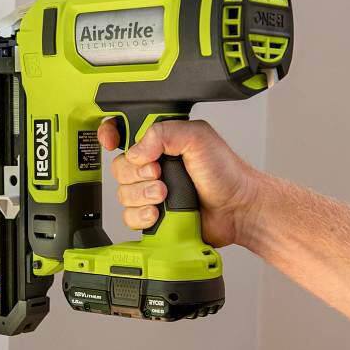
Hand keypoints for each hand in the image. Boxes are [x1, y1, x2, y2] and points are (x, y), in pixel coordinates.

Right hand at [96, 118, 259, 247]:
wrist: (238, 209)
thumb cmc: (226, 172)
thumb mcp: (198, 138)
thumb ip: (164, 133)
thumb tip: (137, 150)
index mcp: (160, 141)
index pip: (123, 132)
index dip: (111, 135)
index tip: (113, 143)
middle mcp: (153, 165)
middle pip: (120, 168)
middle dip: (137, 174)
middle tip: (159, 175)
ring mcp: (151, 191)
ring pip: (123, 194)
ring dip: (142, 196)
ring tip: (165, 195)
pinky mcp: (153, 215)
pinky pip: (129, 217)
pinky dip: (141, 216)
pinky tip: (158, 214)